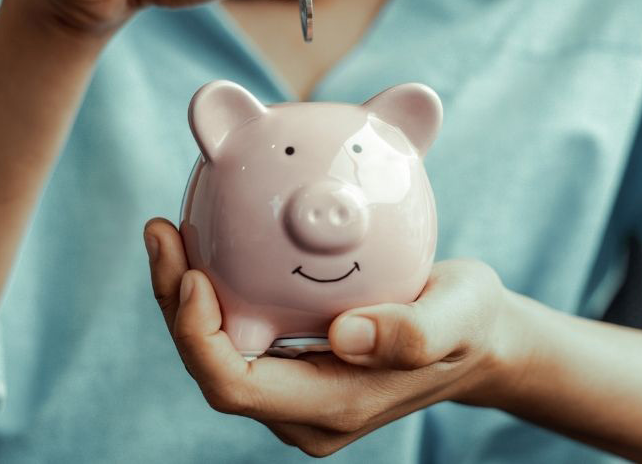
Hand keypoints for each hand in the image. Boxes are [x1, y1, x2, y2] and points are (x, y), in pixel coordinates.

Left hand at [143, 217, 513, 456]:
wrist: (478, 339)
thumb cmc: (470, 324)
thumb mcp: (461, 315)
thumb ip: (414, 332)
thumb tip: (344, 336)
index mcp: (333, 407)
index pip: (236, 387)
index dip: (198, 338)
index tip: (193, 274)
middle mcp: (302, 411)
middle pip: (212, 368)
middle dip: (174, 305)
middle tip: (163, 231)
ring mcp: (295, 392)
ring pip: (216, 351)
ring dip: (182, 296)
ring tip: (168, 231)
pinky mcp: (294, 366)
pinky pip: (236, 334)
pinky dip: (213, 291)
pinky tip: (206, 240)